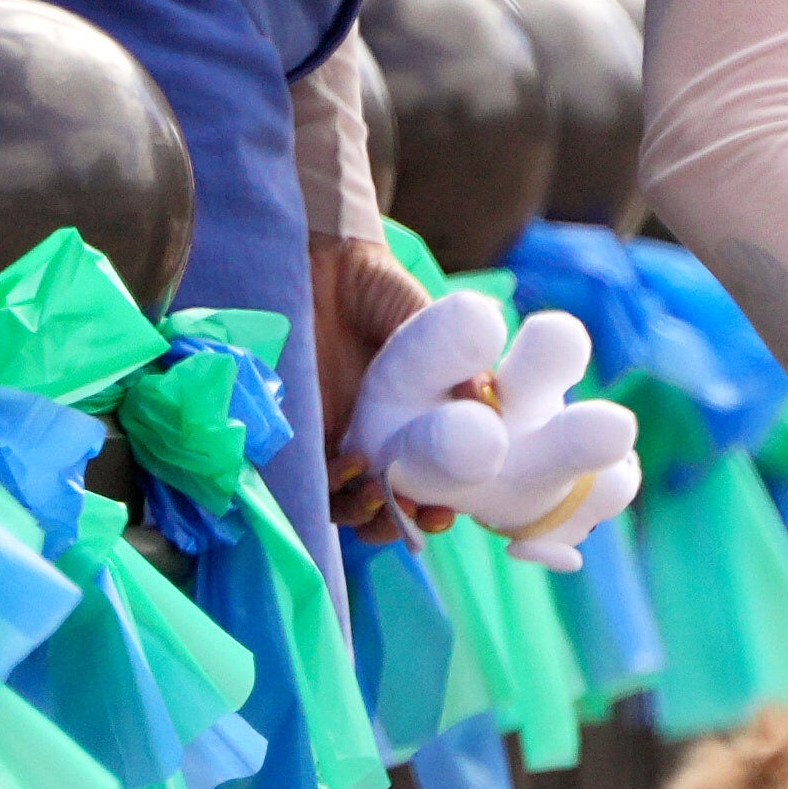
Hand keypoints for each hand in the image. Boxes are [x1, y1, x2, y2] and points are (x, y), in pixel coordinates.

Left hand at [306, 224, 429, 535]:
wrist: (323, 262)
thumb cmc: (380, 291)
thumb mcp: (428, 325)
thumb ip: (458, 364)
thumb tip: (489, 398)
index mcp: (412, 427)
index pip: (427, 487)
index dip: (437, 511)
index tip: (450, 513)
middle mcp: (375, 443)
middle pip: (386, 511)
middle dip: (403, 526)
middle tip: (424, 516)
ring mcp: (335, 440)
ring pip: (347, 506)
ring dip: (369, 514)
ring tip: (385, 494)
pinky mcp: (299, 432)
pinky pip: (311, 479)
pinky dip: (332, 486)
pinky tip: (353, 463)